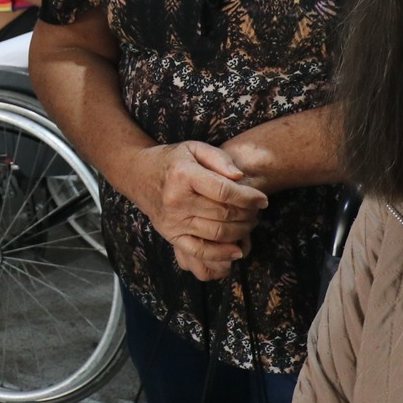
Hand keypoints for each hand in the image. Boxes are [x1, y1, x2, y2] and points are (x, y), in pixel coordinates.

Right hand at [133, 141, 267, 281]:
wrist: (139, 175)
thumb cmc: (172, 161)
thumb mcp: (194, 148)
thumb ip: (219, 159)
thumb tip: (240, 177)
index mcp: (184, 176)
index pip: (224, 191)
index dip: (248, 197)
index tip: (263, 199)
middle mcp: (177, 201)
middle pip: (223, 214)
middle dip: (248, 214)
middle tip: (257, 211)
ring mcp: (173, 221)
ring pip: (217, 233)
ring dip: (241, 231)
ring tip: (250, 223)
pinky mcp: (171, 235)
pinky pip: (199, 251)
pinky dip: (221, 254)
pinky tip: (237, 251)